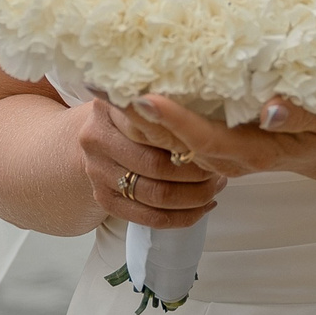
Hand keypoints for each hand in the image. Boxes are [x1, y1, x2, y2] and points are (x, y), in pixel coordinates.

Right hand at [77, 98, 220, 228]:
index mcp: (109, 108)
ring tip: (214, 188)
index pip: (153, 128)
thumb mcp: (143, 96)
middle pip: (155, 165)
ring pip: (154, 195)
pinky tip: (200, 208)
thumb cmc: (130, 115)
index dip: (187, 139)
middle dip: (195, 172)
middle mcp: (96, 139)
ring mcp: (97, 172)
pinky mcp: (104, 199)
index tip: (211, 143)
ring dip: (193, 196)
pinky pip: (148, 218)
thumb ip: (165, 101)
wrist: (97, 136)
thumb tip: (208, 114)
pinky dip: (180, 217)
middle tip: (219, 169)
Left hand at [120, 95, 315, 183]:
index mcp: (249, 151)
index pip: (200, 139)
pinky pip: (175, 134)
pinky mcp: (215, 144)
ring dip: (135, 115)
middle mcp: (226, 157)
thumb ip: (299, 114)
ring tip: (102, 82)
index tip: (145, 96)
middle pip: (172, 142)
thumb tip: (268, 110)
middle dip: (137, 115)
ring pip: (167, 141)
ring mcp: (217, 154)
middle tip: (102, 82)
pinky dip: (151, 114)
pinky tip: (128, 88)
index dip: (173, 120)